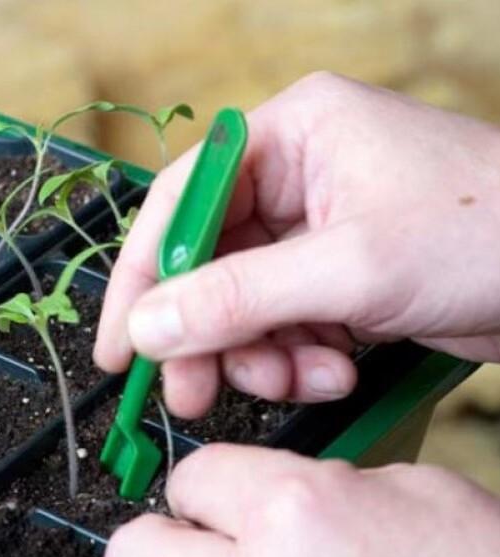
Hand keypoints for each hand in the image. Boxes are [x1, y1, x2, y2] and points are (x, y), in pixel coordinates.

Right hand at [94, 71, 499, 417]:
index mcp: (291, 135)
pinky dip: (300, 358)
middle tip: (192, 395)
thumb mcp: (353, 268)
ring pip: (244, 303)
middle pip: (208, 261)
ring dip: (260, 354)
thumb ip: (238, 298)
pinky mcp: (344, 274)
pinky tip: (337, 370)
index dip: (143, 277)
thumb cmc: (490, 234)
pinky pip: (287, 322)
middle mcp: (296, 175)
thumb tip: (146, 328)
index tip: (119, 346)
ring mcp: (321, 228)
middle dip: (208, 334)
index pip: (181, 202)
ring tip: (303, 381)